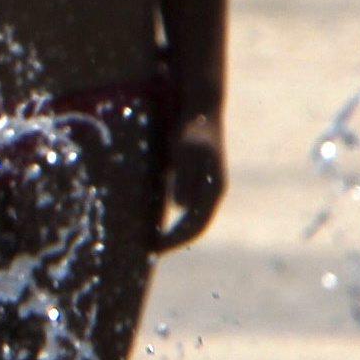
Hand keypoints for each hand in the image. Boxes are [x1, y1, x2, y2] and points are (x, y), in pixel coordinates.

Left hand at [151, 110, 223, 250]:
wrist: (201, 109)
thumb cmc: (192, 129)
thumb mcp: (185, 151)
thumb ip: (184, 177)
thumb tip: (180, 206)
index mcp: (213, 190)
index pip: (196, 226)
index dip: (176, 241)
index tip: (156, 250)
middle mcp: (211, 192)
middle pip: (193, 227)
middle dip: (173, 240)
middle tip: (149, 250)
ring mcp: (204, 186)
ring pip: (188, 218)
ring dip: (171, 230)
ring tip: (146, 239)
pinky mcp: (193, 178)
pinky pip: (182, 205)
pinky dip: (168, 215)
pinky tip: (148, 217)